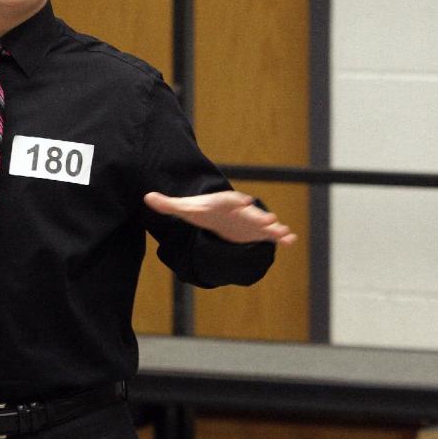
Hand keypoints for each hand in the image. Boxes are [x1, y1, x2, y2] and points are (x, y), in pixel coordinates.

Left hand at [144, 191, 296, 246]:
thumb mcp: (185, 208)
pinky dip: (281, 237)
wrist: (216, 213)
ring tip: (285, 233)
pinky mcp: (257, 232)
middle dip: (259, 215)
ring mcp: (251, 220)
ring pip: (264, 223)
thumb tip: (146, 197)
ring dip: (274, 227)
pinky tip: (291, 241)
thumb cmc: (201, 210)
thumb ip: (168, 204)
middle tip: (270, 218)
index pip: (230, 199)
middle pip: (250, 211)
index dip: (235, 200)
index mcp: (224, 202)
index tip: (242, 200)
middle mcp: (240, 210)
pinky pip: (271, 234)